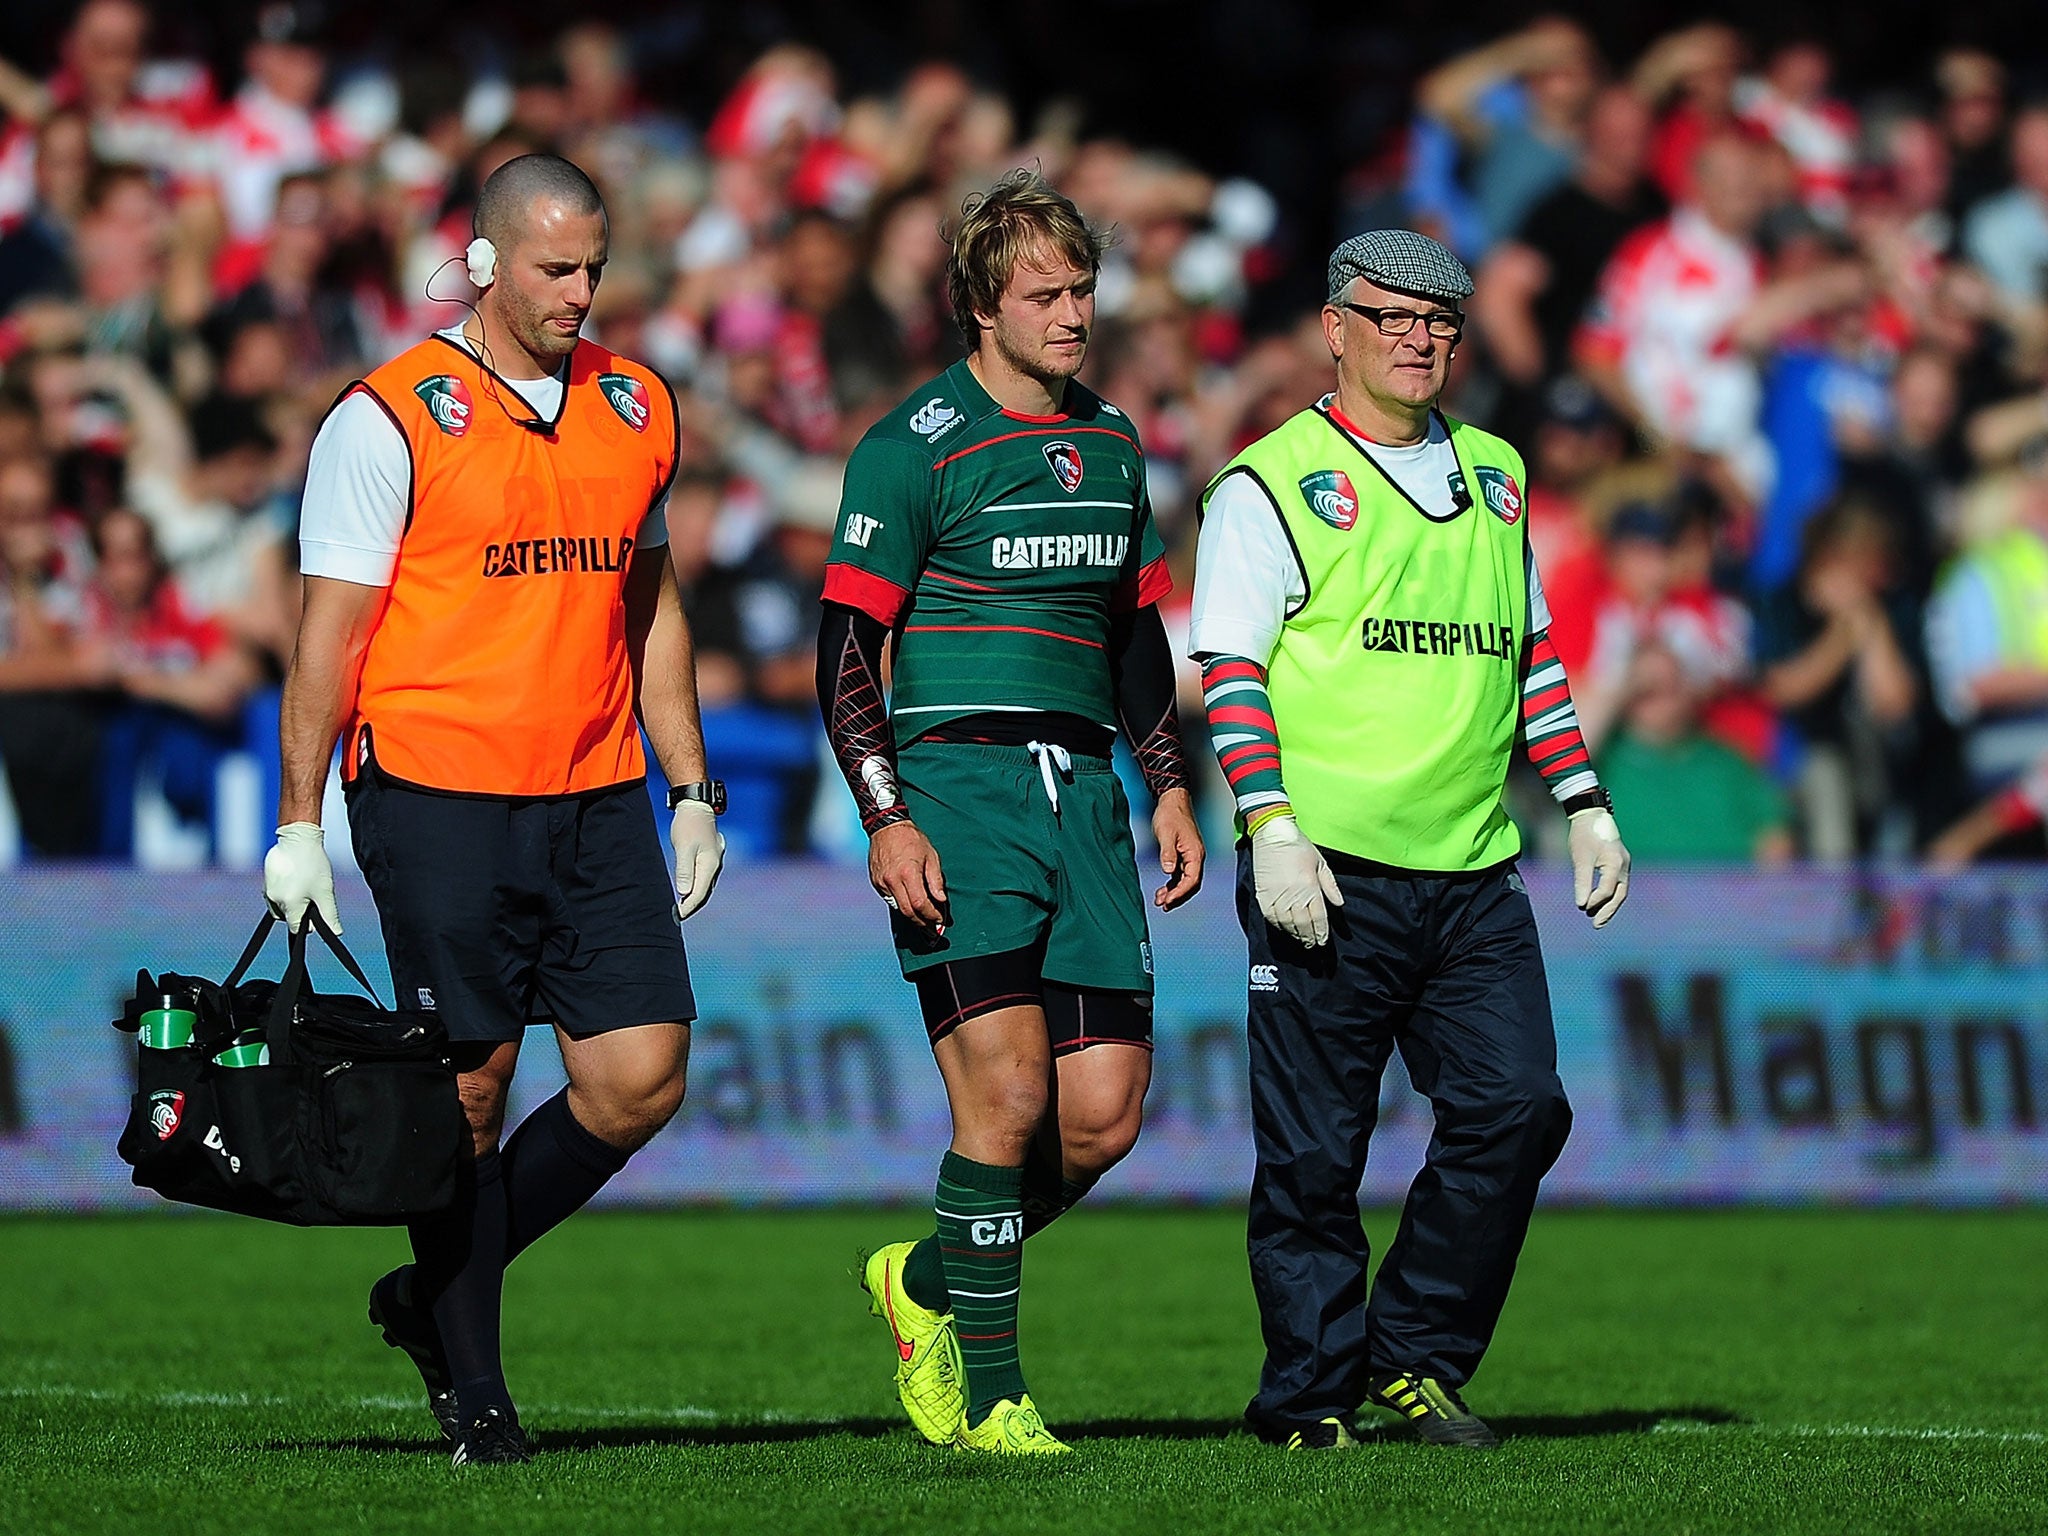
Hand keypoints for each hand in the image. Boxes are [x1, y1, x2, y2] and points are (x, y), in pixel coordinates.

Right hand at [263, 821, 340, 933]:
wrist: (298, 838)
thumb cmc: (313, 865)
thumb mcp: (325, 891)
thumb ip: (329, 915)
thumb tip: (335, 933)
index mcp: (289, 905)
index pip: (297, 928)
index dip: (309, 923)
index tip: (317, 908)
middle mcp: (274, 900)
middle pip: (288, 917)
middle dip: (301, 911)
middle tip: (312, 893)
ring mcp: (267, 890)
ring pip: (281, 906)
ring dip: (292, 901)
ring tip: (304, 883)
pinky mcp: (265, 881)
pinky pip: (275, 894)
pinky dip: (285, 891)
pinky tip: (295, 877)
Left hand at [670, 801, 724, 920]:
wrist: (697, 806)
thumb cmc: (688, 825)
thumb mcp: (684, 847)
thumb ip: (684, 871)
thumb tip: (684, 893)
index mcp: (710, 865)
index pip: (699, 893)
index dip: (688, 907)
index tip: (677, 916)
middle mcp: (715, 866)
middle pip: (704, 892)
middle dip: (691, 905)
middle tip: (677, 916)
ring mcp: (714, 862)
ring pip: (704, 886)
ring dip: (693, 898)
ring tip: (681, 908)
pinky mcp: (709, 858)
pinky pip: (703, 878)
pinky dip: (695, 887)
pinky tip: (687, 891)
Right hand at [869, 818, 946, 932]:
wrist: (887, 827)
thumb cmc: (912, 839)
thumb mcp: (931, 856)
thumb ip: (936, 880)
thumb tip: (941, 900)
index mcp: (908, 873)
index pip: (920, 904)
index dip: (931, 915)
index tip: (940, 920)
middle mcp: (892, 880)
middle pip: (908, 912)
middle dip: (922, 923)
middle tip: (933, 930)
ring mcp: (882, 883)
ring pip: (898, 908)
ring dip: (912, 918)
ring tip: (924, 923)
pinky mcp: (876, 883)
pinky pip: (890, 900)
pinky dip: (902, 906)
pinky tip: (911, 907)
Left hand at [1151, 787, 1205, 910]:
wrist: (1172, 800)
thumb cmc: (1170, 814)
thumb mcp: (1166, 834)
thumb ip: (1168, 853)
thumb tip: (1169, 871)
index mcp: (1195, 853)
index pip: (1191, 880)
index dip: (1180, 892)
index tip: (1168, 900)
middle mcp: (1196, 857)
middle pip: (1191, 884)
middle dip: (1178, 896)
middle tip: (1163, 905)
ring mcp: (1190, 856)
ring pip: (1186, 881)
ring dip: (1174, 892)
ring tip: (1161, 900)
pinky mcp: (1184, 855)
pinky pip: (1181, 874)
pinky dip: (1173, 884)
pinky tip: (1164, 890)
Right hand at [1250, 815, 1343, 946]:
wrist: (1272, 834)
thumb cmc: (1299, 846)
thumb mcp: (1320, 863)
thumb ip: (1330, 885)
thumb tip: (1340, 904)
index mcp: (1310, 886)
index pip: (1318, 917)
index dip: (1321, 932)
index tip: (1323, 941)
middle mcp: (1293, 894)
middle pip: (1303, 924)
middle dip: (1309, 937)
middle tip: (1312, 945)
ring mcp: (1276, 895)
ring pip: (1286, 924)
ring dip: (1294, 934)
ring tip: (1300, 939)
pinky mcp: (1262, 894)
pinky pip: (1270, 916)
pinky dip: (1278, 925)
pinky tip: (1284, 928)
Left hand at [1569, 808, 1630, 927]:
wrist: (1590, 814)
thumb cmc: (1584, 835)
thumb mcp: (1580, 859)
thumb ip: (1582, 882)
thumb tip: (1582, 904)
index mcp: (1616, 863)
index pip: (1608, 890)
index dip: (1595, 901)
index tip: (1582, 908)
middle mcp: (1624, 865)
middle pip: (1619, 894)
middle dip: (1608, 910)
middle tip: (1596, 924)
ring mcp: (1624, 864)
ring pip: (1620, 890)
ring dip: (1609, 904)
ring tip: (1597, 918)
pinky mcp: (1620, 862)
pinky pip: (1618, 883)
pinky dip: (1610, 894)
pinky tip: (1600, 902)